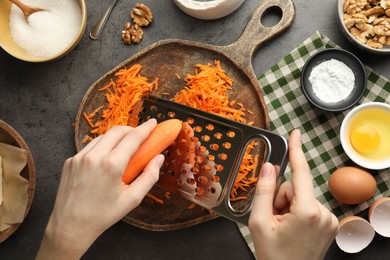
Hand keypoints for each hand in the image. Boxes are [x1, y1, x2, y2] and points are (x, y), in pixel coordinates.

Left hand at [37, 119, 163, 259]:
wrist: (70, 226)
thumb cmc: (103, 215)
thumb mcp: (132, 199)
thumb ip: (149, 176)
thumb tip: (159, 158)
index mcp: (111, 165)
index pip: (132, 138)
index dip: (145, 128)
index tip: (153, 122)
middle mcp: (93, 157)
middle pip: (117, 131)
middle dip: (131, 129)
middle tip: (141, 135)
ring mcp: (78, 157)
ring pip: (102, 137)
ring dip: (116, 137)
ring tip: (125, 147)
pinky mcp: (70, 161)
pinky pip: (90, 146)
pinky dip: (102, 146)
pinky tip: (107, 157)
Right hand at [248, 129, 338, 259]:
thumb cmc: (273, 255)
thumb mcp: (259, 221)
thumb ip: (264, 190)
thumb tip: (269, 166)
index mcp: (306, 211)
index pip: (300, 173)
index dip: (297, 150)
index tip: (296, 133)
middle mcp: (323, 213)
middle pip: (296, 186)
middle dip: (281, 197)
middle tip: (273, 217)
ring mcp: (329, 220)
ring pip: (302, 196)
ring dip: (288, 206)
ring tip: (282, 226)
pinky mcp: (330, 224)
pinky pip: (309, 205)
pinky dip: (298, 212)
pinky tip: (292, 227)